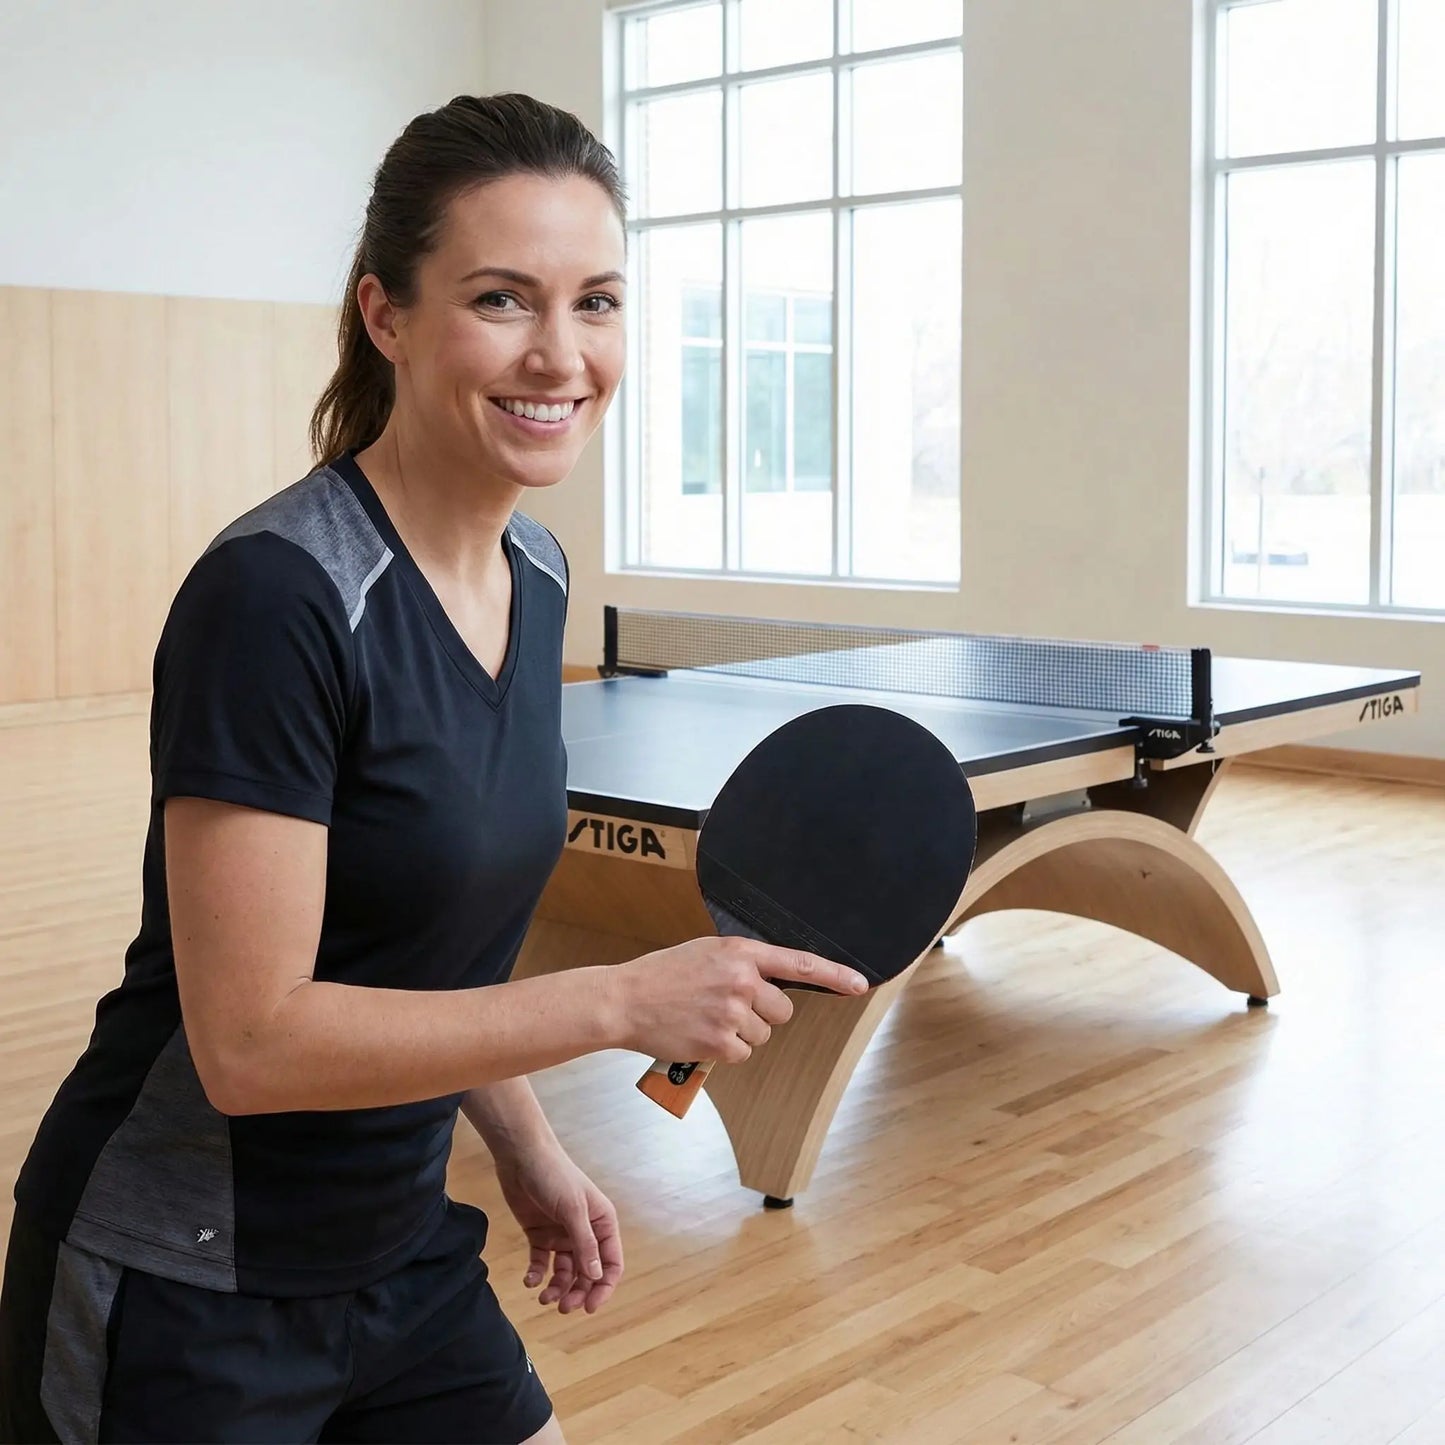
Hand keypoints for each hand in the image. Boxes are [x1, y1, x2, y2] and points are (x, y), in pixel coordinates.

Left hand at [494, 1143, 622, 1315]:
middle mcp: (584, 1231)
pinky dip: (537, 1274)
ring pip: (565, 1271)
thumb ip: (584, 1244)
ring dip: (557, 1288)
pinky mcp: (539, 1234)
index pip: (610, 1263)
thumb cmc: (554, 1176)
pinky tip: (530, 1281)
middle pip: (587, 1272)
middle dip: (577, 1292)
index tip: (589, 1307)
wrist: (521, 1156)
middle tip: (563, 1307)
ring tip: (543, 1297)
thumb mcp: (573, 1210)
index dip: (603, 1287)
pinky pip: (541, 1262)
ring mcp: (561, 1234)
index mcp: (602, 1222)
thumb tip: (596, 1277)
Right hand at [617, 937, 868, 1064]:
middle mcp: (741, 980)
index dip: (834, 975)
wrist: (625, 1000)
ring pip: (762, 1035)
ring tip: (706, 1020)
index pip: (799, 964)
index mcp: (740, 953)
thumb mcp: (705, 953)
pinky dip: (725, 1051)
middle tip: (728, 1008)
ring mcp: (731, 1012)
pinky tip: (701, 1036)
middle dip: (762, 1014)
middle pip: (782, 1010)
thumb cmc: (663, 975)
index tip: (860, 984)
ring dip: (741, 1034)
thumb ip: (740, 963)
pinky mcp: (719, 1042)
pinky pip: (742, 1053)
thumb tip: (770, 981)